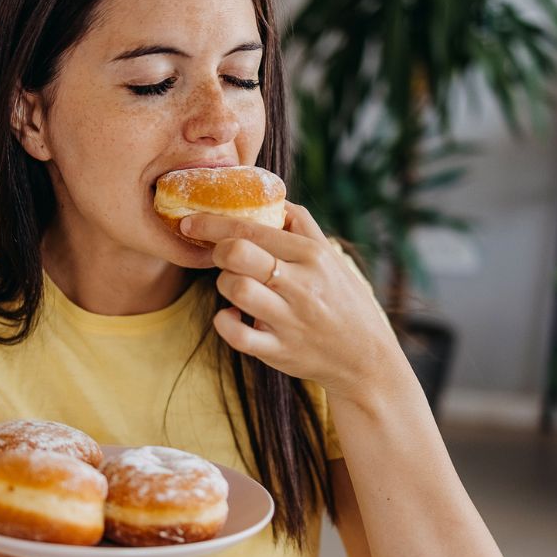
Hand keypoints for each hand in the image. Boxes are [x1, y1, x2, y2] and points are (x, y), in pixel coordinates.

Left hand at [179, 201, 404, 400]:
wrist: (366, 358)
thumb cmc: (343, 300)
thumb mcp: (331, 257)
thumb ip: (301, 225)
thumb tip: (270, 199)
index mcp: (312, 255)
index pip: (252, 228)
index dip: (213, 222)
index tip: (191, 221)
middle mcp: (301, 285)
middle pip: (238, 254)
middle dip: (217, 250)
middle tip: (219, 256)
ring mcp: (289, 320)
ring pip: (235, 288)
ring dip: (223, 284)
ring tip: (234, 286)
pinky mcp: (278, 351)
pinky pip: (237, 334)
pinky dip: (224, 322)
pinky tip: (232, 316)